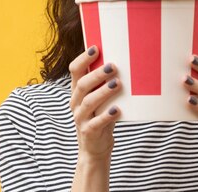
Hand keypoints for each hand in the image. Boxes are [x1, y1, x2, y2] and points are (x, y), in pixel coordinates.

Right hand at [68, 45, 121, 160]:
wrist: (93, 149)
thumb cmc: (99, 118)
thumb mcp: (99, 100)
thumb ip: (104, 84)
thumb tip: (122, 62)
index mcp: (77, 91)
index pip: (74, 71)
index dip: (83, 59)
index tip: (95, 48)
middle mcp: (76, 103)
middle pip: (82, 85)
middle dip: (97, 74)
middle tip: (113, 66)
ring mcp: (81, 118)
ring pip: (89, 102)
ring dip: (103, 92)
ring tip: (118, 84)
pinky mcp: (89, 132)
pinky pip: (96, 123)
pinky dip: (107, 116)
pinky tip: (118, 110)